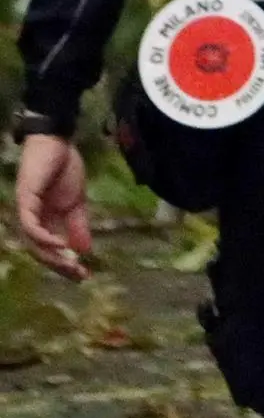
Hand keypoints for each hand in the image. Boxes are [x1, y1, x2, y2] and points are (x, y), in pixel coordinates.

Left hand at [14, 136, 92, 280]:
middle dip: (59, 265)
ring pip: (33, 242)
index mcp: (43, 220)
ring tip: (71, 264)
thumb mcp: (76, 202)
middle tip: (79, 275)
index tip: (84, 276)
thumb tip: (84, 250)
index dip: (65, 264)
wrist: (57, 142)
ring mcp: (26, 210)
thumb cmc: (65, 168)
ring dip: (51, 256)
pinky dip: (43, 237)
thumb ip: (78, 225)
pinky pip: (30, 224)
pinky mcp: (25, 199)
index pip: (50, 249)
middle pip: (39, 250)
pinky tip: (60, 244)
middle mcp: (31, 219)